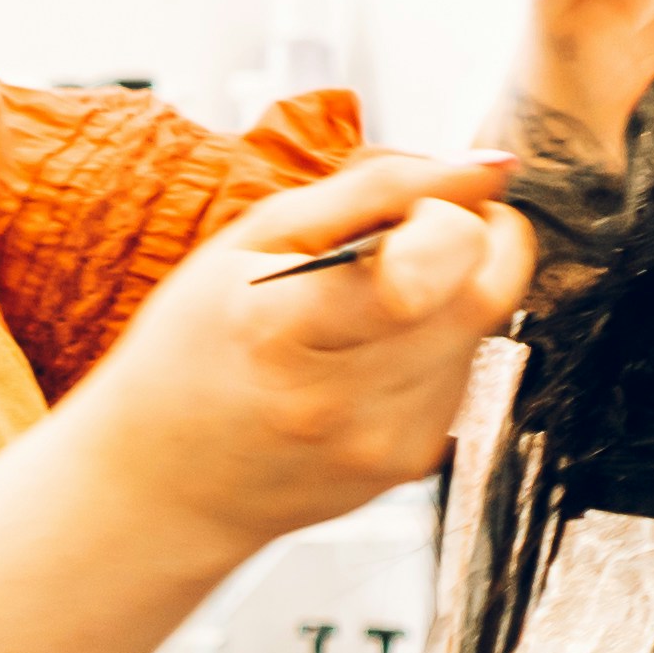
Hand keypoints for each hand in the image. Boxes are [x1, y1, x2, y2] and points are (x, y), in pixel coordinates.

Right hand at [64, 151, 534, 563]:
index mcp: (290, 326)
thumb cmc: (191, 354)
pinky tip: (365, 356)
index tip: (413, 207)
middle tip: (412, 235)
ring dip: (448, 295)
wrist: (163, 487)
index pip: (445, 255)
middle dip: (473, 239)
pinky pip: (462, 376)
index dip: (450, 211)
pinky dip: (433, 347)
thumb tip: (487, 165)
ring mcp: (387, 441)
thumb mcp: (249, 241)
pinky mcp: (412, 463)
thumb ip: (374, 188)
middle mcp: (349, 397)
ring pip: (483, 330)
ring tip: (364, 306)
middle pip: (489, 289)